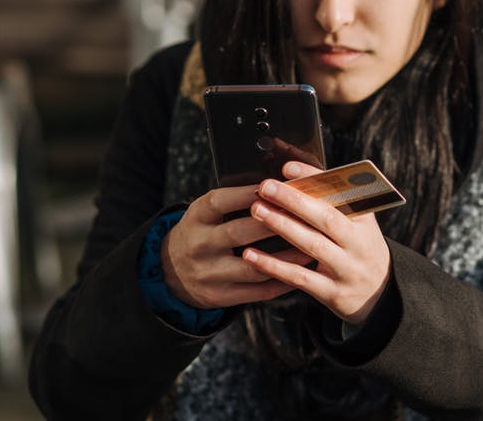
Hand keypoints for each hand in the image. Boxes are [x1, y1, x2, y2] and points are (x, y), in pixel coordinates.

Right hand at [162, 184, 315, 308]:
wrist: (171, 272)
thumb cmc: (201, 233)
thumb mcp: (205, 213)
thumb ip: (232, 202)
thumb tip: (276, 187)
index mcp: (196, 218)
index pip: (219, 202)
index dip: (245, 194)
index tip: (273, 186)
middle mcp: (199, 245)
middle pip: (237, 233)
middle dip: (272, 223)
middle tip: (303, 215)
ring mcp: (209, 273)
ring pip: (252, 266)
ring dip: (285, 257)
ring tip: (311, 247)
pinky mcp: (220, 296)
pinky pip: (256, 291)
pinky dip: (282, 282)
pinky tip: (300, 272)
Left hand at [242, 161, 391, 324]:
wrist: (381, 293)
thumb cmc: (358, 248)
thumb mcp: (357, 224)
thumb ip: (333, 202)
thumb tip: (295, 174)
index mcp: (364, 219)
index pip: (340, 192)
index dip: (314, 178)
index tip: (287, 167)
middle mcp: (358, 243)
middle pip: (326, 217)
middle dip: (293, 200)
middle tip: (265, 186)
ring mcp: (347, 269)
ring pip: (312, 245)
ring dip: (282, 226)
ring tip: (257, 210)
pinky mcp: (332, 293)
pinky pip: (300, 277)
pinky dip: (274, 266)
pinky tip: (251, 255)